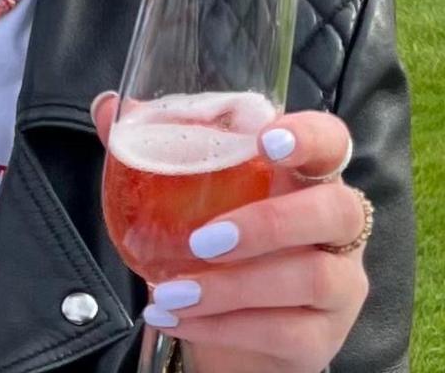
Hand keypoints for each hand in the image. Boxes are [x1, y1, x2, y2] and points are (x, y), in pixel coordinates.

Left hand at [94, 95, 369, 372]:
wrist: (239, 337)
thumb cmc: (224, 252)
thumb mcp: (196, 200)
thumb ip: (158, 149)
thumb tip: (106, 107)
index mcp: (308, 179)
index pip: (333, 141)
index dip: (310, 137)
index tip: (267, 140)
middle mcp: (337, 229)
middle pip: (336, 210)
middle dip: (268, 223)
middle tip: (203, 240)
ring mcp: (339, 286)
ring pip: (311, 277)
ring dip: (231, 287)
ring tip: (170, 293)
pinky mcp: (322, 338)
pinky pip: (286, 332)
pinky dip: (225, 327)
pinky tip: (180, 321)